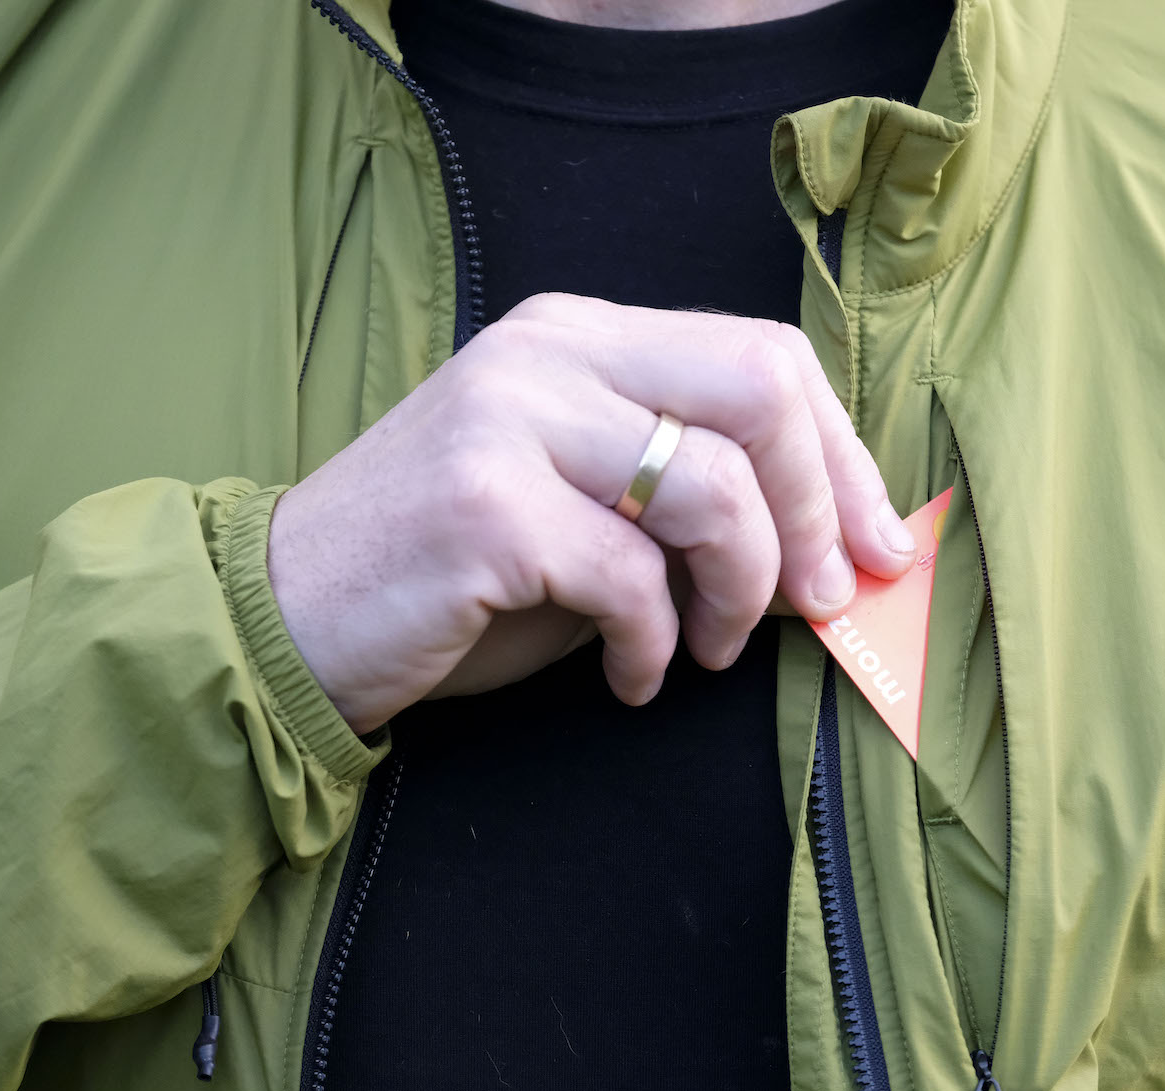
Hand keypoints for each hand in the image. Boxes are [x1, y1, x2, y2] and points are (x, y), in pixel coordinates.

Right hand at [267, 294, 916, 732]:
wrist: (287, 618)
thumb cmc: (455, 579)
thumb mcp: (590, 520)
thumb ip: (697, 510)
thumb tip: (836, 549)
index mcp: (582, 338)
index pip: (764, 354)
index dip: (841, 454)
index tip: (877, 544)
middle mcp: (549, 354)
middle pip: (761, 390)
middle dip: (819, 509)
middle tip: (821, 601)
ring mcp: (510, 418)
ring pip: (713, 488)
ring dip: (739, 594)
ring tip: (705, 652)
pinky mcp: (482, 506)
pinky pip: (632, 579)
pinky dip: (653, 648)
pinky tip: (629, 679)